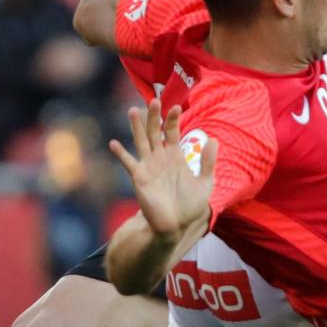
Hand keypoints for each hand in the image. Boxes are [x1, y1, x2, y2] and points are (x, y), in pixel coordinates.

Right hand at [108, 100, 216, 239]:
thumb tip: (213, 139)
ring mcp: (149, 167)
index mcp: (176, 157)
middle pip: (155, 132)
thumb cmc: (190, 206)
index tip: (176, 107)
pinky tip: (113, 143)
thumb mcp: (205, 183)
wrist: (176, 226)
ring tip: (133, 111)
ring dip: (136, 127)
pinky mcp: (140, 178)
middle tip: (154, 100)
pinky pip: (129, 163)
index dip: (173, 120)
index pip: (172, 132)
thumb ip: (208, 162)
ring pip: (141, 142)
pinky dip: (121, 154)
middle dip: (154, 117)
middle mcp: (161, 159)